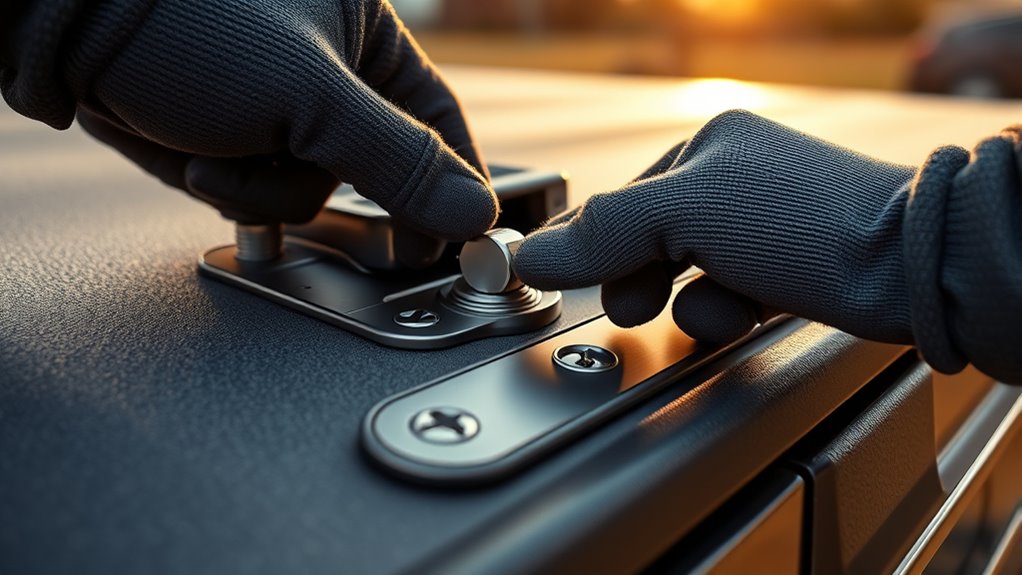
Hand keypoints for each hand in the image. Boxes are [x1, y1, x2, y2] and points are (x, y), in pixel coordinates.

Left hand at [72, 0, 496, 265]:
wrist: (58, 21)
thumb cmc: (181, 20)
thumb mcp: (310, 95)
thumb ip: (397, 161)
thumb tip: (470, 212)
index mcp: (364, 35)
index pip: (437, 122)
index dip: (450, 186)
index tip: (457, 238)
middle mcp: (323, 67)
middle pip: (361, 169)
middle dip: (309, 183)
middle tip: (282, 173)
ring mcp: (271, 102)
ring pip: (299, 188)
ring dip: (252, 186)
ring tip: (206, 147)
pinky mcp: (224, 129)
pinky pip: (250, 187)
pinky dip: (218, 183)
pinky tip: (185, 149)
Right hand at [514, 110, 916, 344]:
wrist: (910, 269)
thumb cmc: (806, 222)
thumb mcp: (685, 213)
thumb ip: (603, 232)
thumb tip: (531, 252)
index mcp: (707, 146)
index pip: (620, 200)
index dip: (583, 240)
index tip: (546, 273)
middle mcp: (734, 180)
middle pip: (650, 240)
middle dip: (637, 278)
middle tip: (630, 306)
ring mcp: (762, 226)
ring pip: (688, 275)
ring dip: (685, 303)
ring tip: (706, 314)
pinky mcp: (788, 269)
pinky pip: (727, 296)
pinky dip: (725, 313)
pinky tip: (738, 317)